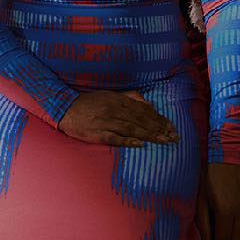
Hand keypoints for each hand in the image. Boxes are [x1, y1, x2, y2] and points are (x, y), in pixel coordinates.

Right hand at [58, 89, 178, 146]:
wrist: (66, 109)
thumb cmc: (90, 103)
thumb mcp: (110, 95)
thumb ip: (130, 97)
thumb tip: (148, 104)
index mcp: (118, 100)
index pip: (143, 110)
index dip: (158, 119)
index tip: (171, 126)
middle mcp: (114, 110)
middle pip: (141, 120)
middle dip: (159, 128)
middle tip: (174, 137)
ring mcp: (106, 122)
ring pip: (132, 128)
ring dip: (150, 135)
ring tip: (164, 141)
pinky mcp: (98, 133)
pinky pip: (115, 138)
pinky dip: (128, 140)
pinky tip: (140, 144)